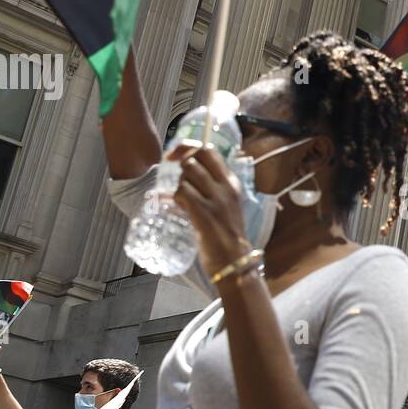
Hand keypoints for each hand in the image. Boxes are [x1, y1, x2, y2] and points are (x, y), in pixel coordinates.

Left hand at [170, 145, 253, 281]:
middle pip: (197, 156)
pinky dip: (176, 198)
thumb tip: (187, 176)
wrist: (235, 261)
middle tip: (173, 171)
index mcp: (232, 183)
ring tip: (182, 200)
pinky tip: (180, 208)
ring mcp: (216, 199)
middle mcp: (226, 187)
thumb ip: (212, 189)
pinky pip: (183, 192)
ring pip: (188, 173)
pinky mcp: (204, 213)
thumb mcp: (226, 206)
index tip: (176, 154)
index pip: (210, 151)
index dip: (189, 147)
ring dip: (179, 184)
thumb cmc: (227, 236)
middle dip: (180, 159)